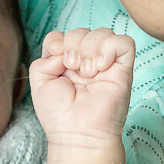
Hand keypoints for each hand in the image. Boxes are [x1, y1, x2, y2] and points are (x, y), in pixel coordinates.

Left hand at [28, 28, 135, 150]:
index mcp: (66, 62)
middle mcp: (87, 61)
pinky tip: (100, 67)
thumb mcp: (39, 81)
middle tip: (73, 68)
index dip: (58, 41)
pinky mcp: (123, 69)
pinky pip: (124, 42)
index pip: (63, 35)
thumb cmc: (59, 114)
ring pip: (103, 32)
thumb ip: (44, 57)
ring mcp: (106, 64)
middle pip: (82, 31)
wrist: (77, 132)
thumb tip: (64, 49)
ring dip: (90, 48)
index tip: (58, 60)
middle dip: (73, 44)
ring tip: (87, 72)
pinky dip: (109, 49)